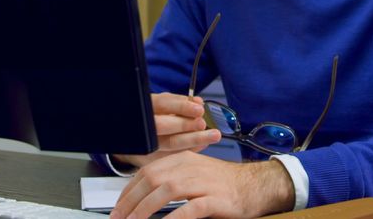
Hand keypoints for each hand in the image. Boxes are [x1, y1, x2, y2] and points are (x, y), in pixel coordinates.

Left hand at [110, 151, 294, 218]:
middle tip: (118, 218)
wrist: (254, 185)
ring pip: (166, 191)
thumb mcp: (193, 173)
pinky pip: (190, 208)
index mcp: (182, 159)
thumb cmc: (221, 183)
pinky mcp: (215, 199)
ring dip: (145, 209)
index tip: (118, 206)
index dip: (128, 190)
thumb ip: (170, 178)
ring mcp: (203, 183)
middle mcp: (190, 167)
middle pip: (152, 180)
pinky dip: (174, 217)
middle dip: (131, 201)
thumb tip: (142, 195)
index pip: (147, 171)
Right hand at [113, 93, 221, 167]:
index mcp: (143, 106)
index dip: (181, 106)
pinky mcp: (151, 157)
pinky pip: (173, 155)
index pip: (162, 103)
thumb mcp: (160, 103)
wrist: (129, 135)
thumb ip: (178, 102)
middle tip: (203, 124)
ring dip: (193, 139)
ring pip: (169, 143)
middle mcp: (141, 125)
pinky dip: (190, 149)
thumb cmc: (151, 115)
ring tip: (212, 135)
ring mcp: (145, 143)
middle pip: (162, 126)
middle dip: (185, 125)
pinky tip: (203, 144)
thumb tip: (198, 102)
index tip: (199, 108)